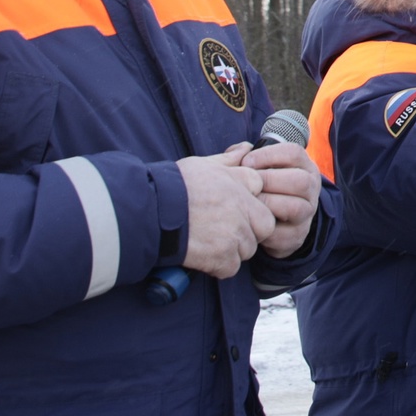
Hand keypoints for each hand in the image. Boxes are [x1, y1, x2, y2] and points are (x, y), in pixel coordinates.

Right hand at [177, 143, 274, 277]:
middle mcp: (244, 209)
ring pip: (247, 249)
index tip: (232, 210)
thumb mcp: (204, 164)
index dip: (249, 207)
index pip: (265, 198)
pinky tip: (203, 255)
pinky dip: (219, 266)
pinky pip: (231, 267)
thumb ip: (229, 159)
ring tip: (208, 241)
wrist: (151, 211)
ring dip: (232, 249)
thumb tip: (246, 148)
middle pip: (264, 227)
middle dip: (250, 231)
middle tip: (225, 230)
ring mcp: (235, 234)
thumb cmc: (174, 185)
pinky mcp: (223, 257)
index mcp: (244, 184)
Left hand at [243, 139, 321, 257]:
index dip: (268, 155)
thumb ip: (248, 157)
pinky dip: (265, 230)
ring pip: (296, 207)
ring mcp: (307, 212)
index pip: (294, 153)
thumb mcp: (261, 168)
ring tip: (248, 204)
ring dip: (268, 205)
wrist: (278, 221)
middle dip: (268, 181)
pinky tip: (251, 224)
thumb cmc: (265, 188)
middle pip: (300, 181)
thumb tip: (236, 152)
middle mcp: (311, 187)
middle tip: (248, 185)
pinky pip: (284, 234)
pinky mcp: (298, 235)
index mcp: (304, 166)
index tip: (246, 162)